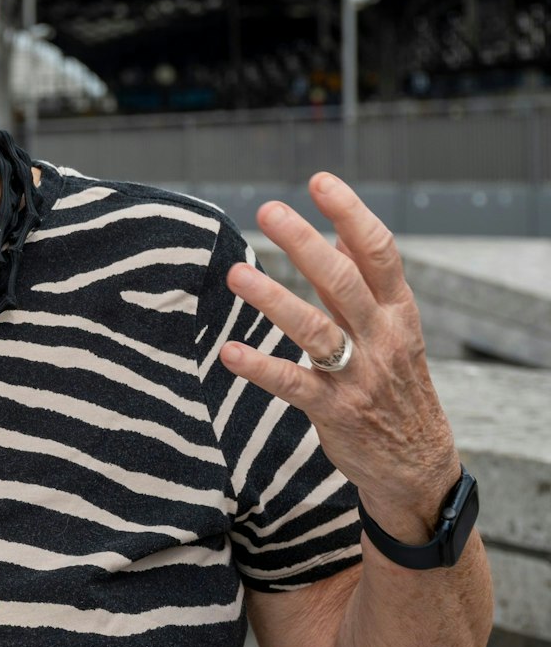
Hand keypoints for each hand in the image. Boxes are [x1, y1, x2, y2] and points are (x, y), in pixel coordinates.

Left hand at [218, 173, 460, 541]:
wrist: (418, 464)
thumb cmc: (395, 384)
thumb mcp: (393, 330)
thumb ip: (364, 284)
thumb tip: (337, 232)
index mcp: (399, 312)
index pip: (379, 253)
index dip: (351, 213)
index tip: (320, 181)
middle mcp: (382, 338)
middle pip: (343, 281)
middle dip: (305, 243)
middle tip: (268, 210)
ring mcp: (359, 375)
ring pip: (316, 329)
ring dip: (274, 299)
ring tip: (236, 274)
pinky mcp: (334, 410)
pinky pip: (293, 384)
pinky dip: (259, 367)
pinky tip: (228, 352)